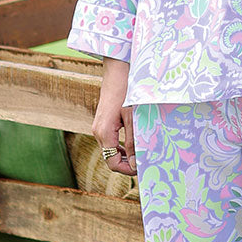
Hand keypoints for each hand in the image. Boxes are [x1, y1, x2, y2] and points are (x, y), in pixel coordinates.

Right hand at [92, 57, 135, 174]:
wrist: (117, 72)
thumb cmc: (127, 92)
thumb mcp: (132, 118)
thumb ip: (132, 141)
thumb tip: (135, 163)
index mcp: (104, 133)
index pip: (112, 163)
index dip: (127, 169)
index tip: (142, 167)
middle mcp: (98, 132)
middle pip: (110, 159)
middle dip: (126, 164)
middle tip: (144, 162)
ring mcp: (98, 128)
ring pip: (110, 151)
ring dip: (124, 156)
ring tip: (141, 154)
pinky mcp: (102, 123)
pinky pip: (110, 142)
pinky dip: (120, 147)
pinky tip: (133, 144)